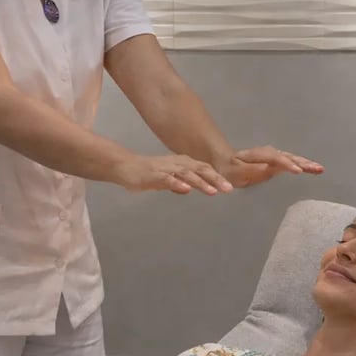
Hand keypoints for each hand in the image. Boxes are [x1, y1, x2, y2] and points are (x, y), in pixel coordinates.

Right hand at [114, 153, 233, 194]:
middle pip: (200, 169)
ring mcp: (165, 169)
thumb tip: (190, 190)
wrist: (124, 167)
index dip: (218, 177)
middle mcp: (177, 163)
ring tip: (213, 191)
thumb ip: (180, 183)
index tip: (230, 187)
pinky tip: (186, 190)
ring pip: (186, 174)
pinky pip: (167, 179)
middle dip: (215, 179)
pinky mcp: (153, 175)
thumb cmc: (148, 173)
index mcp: (183, 164)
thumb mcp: (168, 179)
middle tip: (228, 189)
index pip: (204, 169)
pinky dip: (177, 184)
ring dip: (200, 182)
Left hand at [218, 146, 324, 188]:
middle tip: (316, 168)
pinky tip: (316, 169)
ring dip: (307, 163)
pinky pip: (294, 162)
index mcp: (259, 155)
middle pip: (287, 157)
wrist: (228, 163)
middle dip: (302, 162)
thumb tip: (269, 168)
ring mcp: (275, 156)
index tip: (297, 171)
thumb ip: (251, 170)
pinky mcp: (279, 161)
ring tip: (320, 169)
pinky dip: (305, 165)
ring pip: (293, 158)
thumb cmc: (230, 170)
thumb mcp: (236, 172)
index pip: (275, 158)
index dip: (287, 164)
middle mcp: (269, 153)